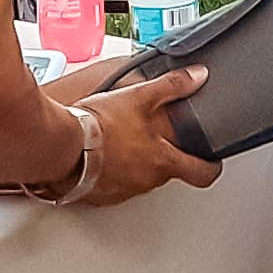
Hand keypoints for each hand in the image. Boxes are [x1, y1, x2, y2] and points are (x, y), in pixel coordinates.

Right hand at [78, 66, 220, 206]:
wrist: (61, 146)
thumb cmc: (98, 126)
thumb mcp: (140, 97)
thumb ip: (173, 86)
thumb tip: (199, 77)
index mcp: (162, 161)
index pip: (202, 173)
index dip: (211, 167)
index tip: (211, 162)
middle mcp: (146, 181)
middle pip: (168, 173)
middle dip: (165, 157)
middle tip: (155, 140)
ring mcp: (123, 191)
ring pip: (140, 178)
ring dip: (136, 163)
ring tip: (121, 142)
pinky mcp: (100, 195)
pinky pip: (114, 185)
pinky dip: (112, 172)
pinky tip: (101, 155)